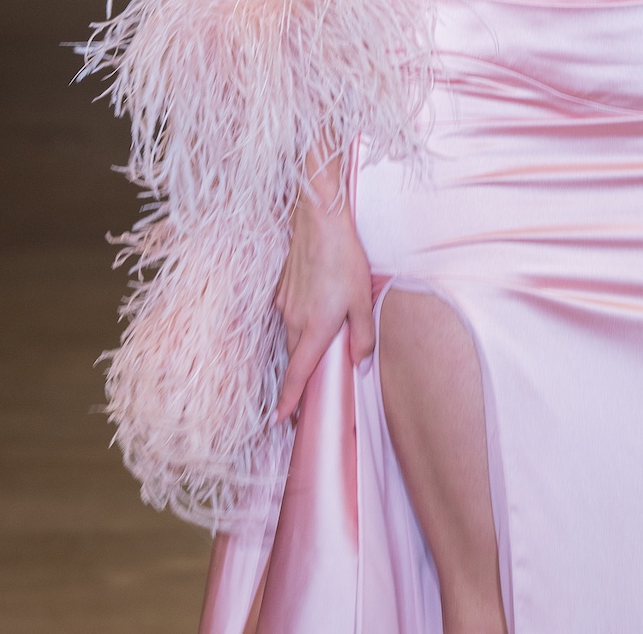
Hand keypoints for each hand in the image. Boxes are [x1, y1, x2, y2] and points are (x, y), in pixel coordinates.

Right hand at [273, 172, 374, 422]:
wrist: (319, 222)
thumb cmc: (344, 259)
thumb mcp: (362, 299)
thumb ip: (362, 336)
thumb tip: (360, 364)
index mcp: (314, 329)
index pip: (297, 375)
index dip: (288, 401)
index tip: (279, 421)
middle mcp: (294, 320)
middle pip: (294, 358)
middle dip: (297, 379)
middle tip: (302, 397)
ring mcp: (285, 303)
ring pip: (292, 335)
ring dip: (300, 348)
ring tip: (315, 351)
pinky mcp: (284, 288)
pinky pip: (290, 315)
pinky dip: (300, 322)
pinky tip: (315, 309)